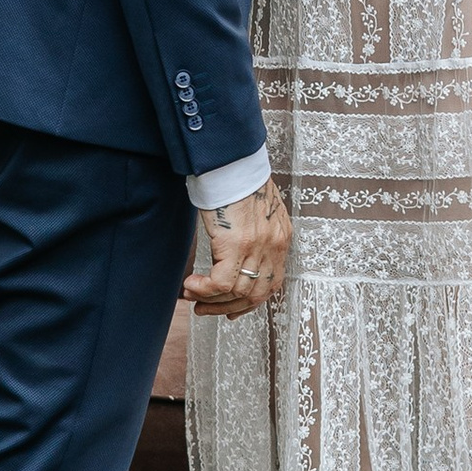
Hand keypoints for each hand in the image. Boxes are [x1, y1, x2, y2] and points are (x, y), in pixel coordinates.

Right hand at [185, 178, 290, 315]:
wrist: (232, 161)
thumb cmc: (238, 180)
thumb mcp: (256, 210)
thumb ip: (255, 233)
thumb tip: (237, 253)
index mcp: (280, 237)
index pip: (272, 283)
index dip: (251, 302)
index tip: (233, 308)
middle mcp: (273, 245)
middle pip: (255, 293)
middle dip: (227, 307)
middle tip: (205, 309)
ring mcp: (257, 246)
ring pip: (237, 291)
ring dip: (211, 299)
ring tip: (193, 295)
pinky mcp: (236, 244)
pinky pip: (222, 282)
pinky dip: (204, 289)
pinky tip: (191, 284)